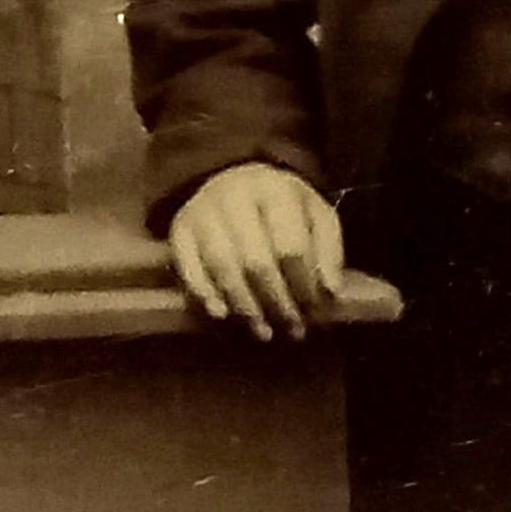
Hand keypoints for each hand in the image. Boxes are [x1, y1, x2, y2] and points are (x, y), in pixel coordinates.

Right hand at [169, 164, 343, 341]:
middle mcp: (234, 196)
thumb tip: (331, 292)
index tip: (314, 309)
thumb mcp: (316, 215)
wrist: (234, 179)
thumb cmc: (282, 206)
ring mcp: (202, 212)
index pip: (290, 246)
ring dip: (244, 306)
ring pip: (221, 266)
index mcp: (274, 189)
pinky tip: (222, 315)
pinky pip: (187, 266)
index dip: (303, 283)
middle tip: (293, 329)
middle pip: (255, 260)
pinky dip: (203, 293)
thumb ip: (328, 249)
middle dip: (277, 301)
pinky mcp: (179, 228)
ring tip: (264, 332)